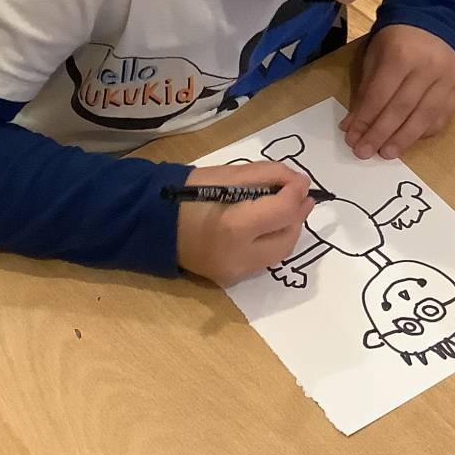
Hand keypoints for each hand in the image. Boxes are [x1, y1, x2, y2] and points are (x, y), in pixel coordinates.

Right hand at [176, 161, 310, 285]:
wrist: (153, 223)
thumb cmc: (186, 192)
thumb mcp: (228, 175)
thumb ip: (267, 175)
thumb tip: (298, 182)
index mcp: (234, 227)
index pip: (282, 211)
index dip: (297, 192)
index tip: (301, 180)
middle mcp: (239, 257)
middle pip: (287, 239)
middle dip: (298, 215)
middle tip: (300, 195)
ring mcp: (235, 273)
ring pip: (279, 253)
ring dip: (288, 229)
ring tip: (286, 208)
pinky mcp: (232, 279)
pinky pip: (263, 260)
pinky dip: (272, 241)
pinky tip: (268, 225)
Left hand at [343, 25, 454, 159]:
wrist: (435, 21)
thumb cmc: (397, 39)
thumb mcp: (376, 55)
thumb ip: (366, 89)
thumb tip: (353, 125)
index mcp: (402, 54)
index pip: (380, 95)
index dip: (365, 119)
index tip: (352, 138)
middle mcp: (428, 68)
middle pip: (401, 109)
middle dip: (380, 134)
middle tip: (364, 153)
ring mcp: (448, 80)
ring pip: (423, 118)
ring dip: (402, 140)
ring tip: (385, 154)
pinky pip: (441, 118)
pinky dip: (422, 133)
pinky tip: (407, 141)